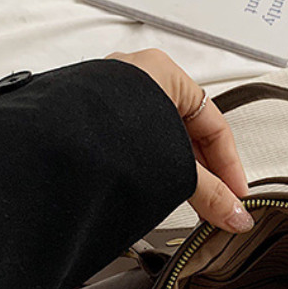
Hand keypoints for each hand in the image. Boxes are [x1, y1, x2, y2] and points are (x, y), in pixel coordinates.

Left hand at [106, 49, 253, 232]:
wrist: (51, 149)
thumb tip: (235, 216)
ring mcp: (113, 103)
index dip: (230, 165)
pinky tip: (158, 193)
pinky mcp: (96, 127)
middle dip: (206, 173)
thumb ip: (210, 193)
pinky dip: (153, 171)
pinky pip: (138, 149)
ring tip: (190, 204)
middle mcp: (137, 82)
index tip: (236, 195)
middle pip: (189, 134)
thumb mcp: (175, 165)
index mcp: (162, 73)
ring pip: (162, 142)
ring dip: (180, 175)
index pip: (214, 124)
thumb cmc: (104, 134)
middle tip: (217, 204)